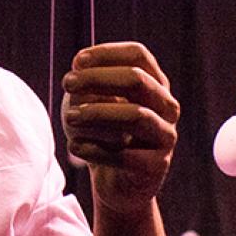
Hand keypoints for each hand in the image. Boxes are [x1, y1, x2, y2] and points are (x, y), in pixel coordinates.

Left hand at [60, 42, 179, 214]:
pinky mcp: (157, 166)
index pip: (138, 55)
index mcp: (154, 83)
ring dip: (98, 113)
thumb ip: (87, 86)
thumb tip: (79, 71)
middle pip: (138, 80)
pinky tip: (74, 147)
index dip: (107, 53)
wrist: (116, 182)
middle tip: (68, 83)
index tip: (77, 62)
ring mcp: (166, 136)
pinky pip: (126, 155)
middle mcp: (167, 106)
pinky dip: (95, 149)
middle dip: (98, 79)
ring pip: (136, 116)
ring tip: (70, 117)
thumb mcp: (91, 104)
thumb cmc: (102, 134)